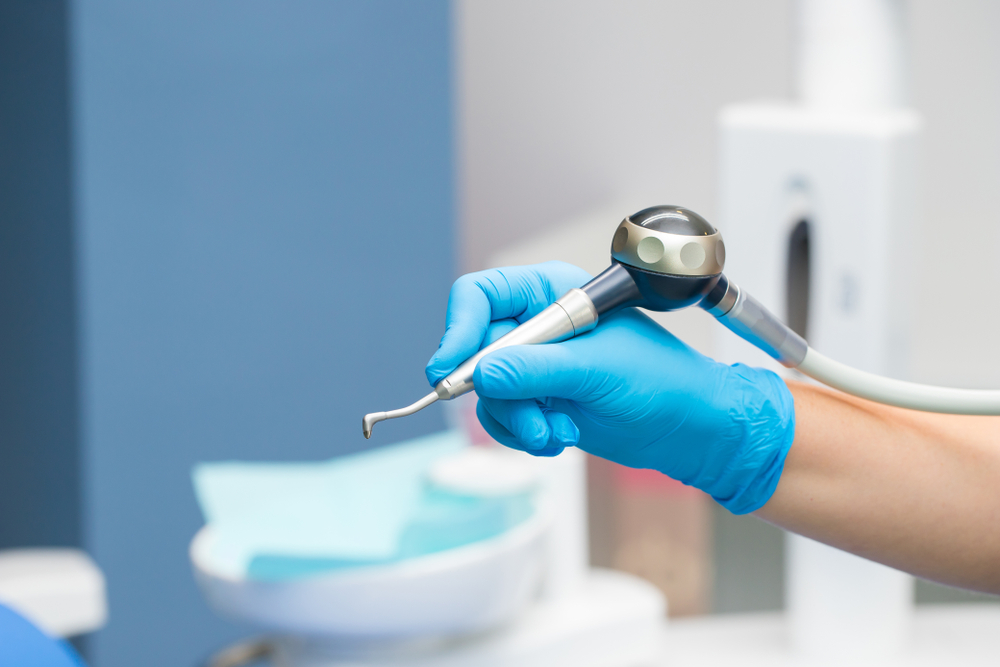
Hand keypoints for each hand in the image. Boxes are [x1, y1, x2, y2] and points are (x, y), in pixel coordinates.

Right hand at [426, 261, 794, 513]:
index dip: (459, 328)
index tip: (450, 369)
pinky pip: (503, 417)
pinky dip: (524, 435)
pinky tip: (560, 437)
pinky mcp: (539, 400)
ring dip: (518, 421)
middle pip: (477, 352)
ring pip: (488, 393)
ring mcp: (536, 366)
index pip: (481, 296)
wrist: (688, 428)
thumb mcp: (597, 371)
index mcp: (552, 294)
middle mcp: (537, 327)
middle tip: (531, 420)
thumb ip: (536, 371)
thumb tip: (481, 375)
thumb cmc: (660, 381)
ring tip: (556, 433)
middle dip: (501, 394)